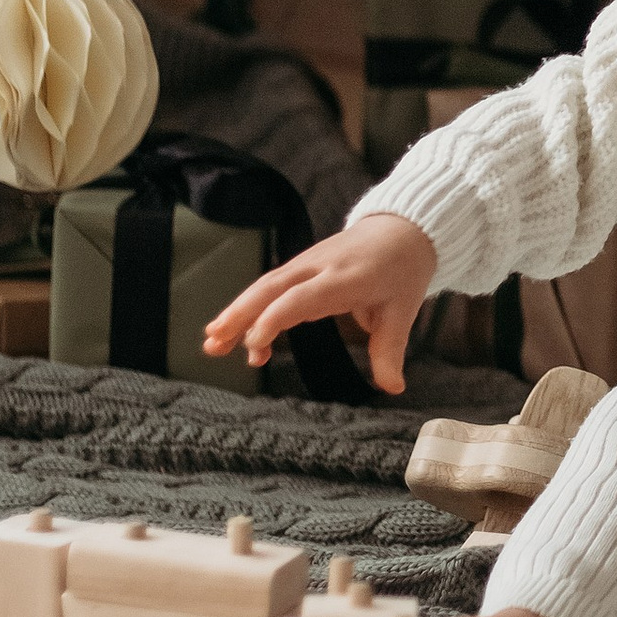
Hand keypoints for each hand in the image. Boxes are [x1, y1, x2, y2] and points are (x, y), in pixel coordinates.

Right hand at [201, 211, 435, 396]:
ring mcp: (307, 262)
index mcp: (345, 278)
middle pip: (271, 288)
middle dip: (240, 315)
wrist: (404, 228)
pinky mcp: (301, 264)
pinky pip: (271, 285)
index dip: (274, 319)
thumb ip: (390, 350)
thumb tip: (392, 388)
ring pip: (265, 285)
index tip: (254, 345)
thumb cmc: (403, 269)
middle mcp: (319, 267)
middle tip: (215, 343)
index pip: (301, 298)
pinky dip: (250, 306)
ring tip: (213, 342)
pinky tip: (235, 332)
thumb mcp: (402, 311)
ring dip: (237, 311)